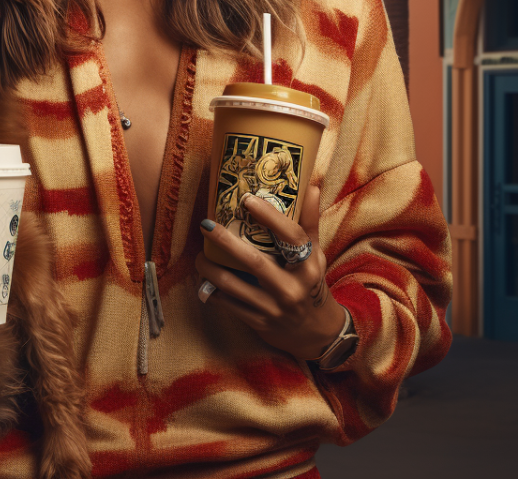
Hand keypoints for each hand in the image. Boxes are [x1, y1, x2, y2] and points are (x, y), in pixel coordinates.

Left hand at [195, 185, 345, 360]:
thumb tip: (312, 184)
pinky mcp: (259, 322)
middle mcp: (292, 288)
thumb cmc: (311, 283)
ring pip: (233, 285)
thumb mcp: (315, 253)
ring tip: (200, 254)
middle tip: (205, 224)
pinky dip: (213, 289)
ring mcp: (274, 308)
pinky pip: (228, 303)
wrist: (316, 333)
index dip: (269, 216)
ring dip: (210, 268)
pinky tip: (206, 278)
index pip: (291, 236)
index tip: (247, 199)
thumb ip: (309, 221)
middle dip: (225, 242)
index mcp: (308, 266)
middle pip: (253, 261)